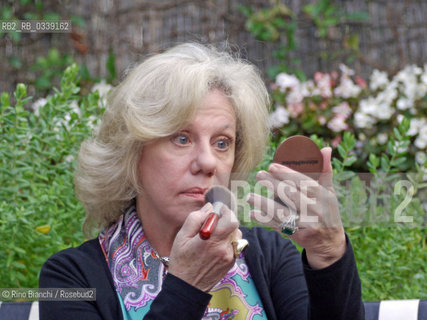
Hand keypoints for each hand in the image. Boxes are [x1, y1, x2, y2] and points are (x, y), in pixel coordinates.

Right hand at [168, 202, 240, 291]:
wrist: (187, 287)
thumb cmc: (181, 261)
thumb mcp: (182, 237)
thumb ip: (196, 219)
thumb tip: (209, 208)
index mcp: (211, 241)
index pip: (230, 220)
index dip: (225, 211)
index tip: (218, 210)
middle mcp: (224, 249)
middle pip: (235, 226)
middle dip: (226, 220)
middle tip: (215, 222)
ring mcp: (229, 257)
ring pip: (236, 236)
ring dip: (228, 231)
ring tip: (215, 236)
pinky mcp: (231, 263)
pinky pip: (235, 246)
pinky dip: (228, 242)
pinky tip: (215, 247)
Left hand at [247, 147, 345, 268]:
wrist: (330, 242)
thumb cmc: (327, 211)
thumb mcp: (330, 192)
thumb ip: (325, 171)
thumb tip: (326, 148)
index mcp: (323, 196)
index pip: (304, 183)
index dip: (287, 174)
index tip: (272, 166)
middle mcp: (315, 210)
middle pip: (291, 195)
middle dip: (273, 184)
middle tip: (259, 175)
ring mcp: (307, 224)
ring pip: (282, 212)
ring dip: (264, 204)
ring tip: (250, 196)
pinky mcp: (299, 236)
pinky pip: (279, 226)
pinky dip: (265, 220)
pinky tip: (253, 213)